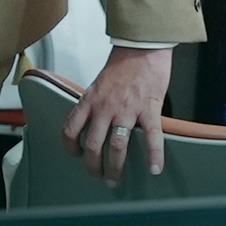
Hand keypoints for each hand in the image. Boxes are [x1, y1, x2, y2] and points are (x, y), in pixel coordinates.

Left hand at [63, 46, 172, 185]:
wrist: (142, 46)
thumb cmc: (123, 63)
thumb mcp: (99, 83)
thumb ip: (95, 104)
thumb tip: (94, 123)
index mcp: (90, 100)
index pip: (70, 129)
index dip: (70, 147)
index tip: (77, 155)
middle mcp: (105, 107)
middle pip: (93, 145)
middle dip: (94, 166)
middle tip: (99, 176)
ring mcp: (127, 109)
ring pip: (118, 146)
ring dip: (116, 167)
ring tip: (116, 179)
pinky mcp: (149, 108)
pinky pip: (152, 137)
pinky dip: (154, 155)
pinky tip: (155, 168)